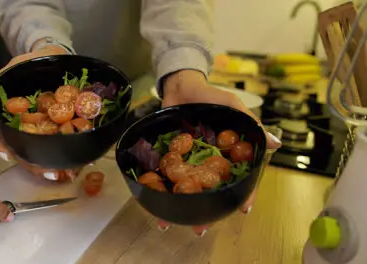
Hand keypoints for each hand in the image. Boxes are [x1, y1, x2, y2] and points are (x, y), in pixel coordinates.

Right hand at [0, 45, 78, 181]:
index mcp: (12, 112)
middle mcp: (25, 122)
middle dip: (31, 164)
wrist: (58, 53)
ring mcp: (44, 124)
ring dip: (49, 163)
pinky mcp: (62, 122)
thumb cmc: (34, 60)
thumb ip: (1, 78)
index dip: (0, 145)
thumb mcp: (18, 65)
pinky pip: (63, 139)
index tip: (7, 155)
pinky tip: (82, 161)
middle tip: (46, 172)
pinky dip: (69, 152)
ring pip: (41, 149)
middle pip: (21, 148)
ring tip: (60, 172)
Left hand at [158, 70, 281, 235]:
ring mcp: (190, 161)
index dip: (244, 194)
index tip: (243, 209)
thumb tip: (276, 144)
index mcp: (229, 153)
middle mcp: (210, 161)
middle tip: (202, 228)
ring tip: (174, 225)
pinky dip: (161, 192)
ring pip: (189, 189)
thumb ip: (251, 124)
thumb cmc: (210, 95)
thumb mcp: (232, 106)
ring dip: (182, 208)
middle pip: (212, 190)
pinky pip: (167, 177)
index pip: (241, 177)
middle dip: (208, 211)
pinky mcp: (171, 157)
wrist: (180, 86)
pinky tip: (154, 206)